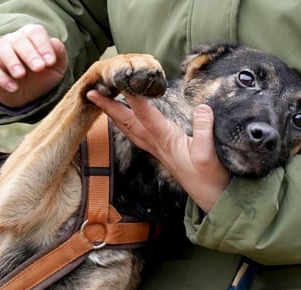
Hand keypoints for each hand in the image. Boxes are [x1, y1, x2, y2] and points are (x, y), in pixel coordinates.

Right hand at [0, 24, 67, 107]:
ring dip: (12, 61)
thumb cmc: (43, 76)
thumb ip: (59, 54)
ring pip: (1, 48)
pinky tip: (14, 87)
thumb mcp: (57, 67)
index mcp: (31, 36)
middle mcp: (14, 40)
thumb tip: (54, 43)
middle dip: (29, 54)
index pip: (35, 32)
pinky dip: (2, 78)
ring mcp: (0, 54)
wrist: (29, 96)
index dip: (43, 45)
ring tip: (21, 75)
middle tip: (38, 68)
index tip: (50, 62)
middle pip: (19, 39)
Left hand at [87, 91, 229, 212]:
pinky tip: (121, 119)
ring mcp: (156, 148)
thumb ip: (204, 130)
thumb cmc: (209, 177)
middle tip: (90, 93)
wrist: (209, 197)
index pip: (146, 115)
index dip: (133, 97)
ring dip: (113, 114)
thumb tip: (202, 108)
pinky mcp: (160, 150)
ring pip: (128, 129)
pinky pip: (136, 134)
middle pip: (127, 122)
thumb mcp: (209, 154)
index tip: (121, 81)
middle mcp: (156, 143)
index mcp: (166, 140)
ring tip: (99, 101)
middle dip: (108, 107)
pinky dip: (125, 123)